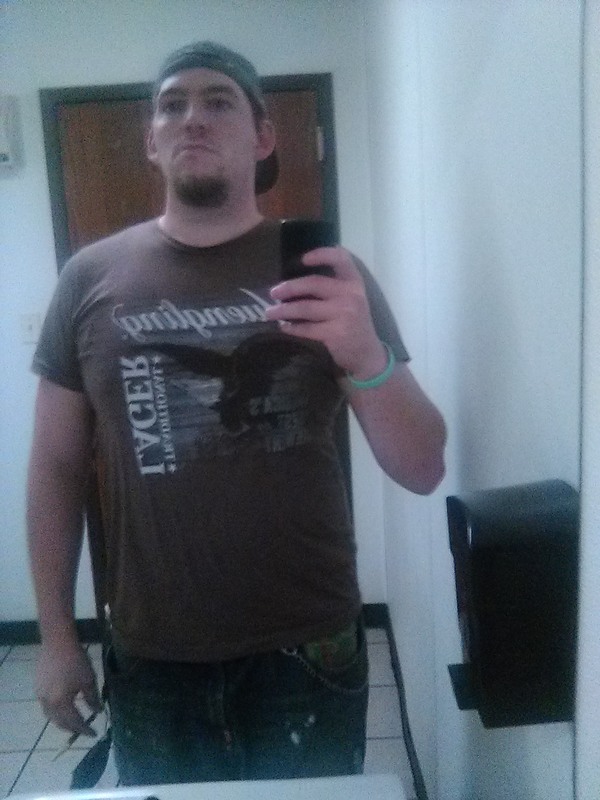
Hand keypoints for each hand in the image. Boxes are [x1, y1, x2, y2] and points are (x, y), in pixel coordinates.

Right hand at [36, 640, 101, 736]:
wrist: (58, 641)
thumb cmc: (76, 660)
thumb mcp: (88, 680)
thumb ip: (92, 699)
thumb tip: (97, 712)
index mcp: (60, 703)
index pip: (74, 722)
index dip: (84, 729)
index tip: (94, 734)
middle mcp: (47, 703)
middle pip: (59, 722)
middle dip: (72, 728)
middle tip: (83, 729)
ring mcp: (40, 695)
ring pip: (51, 715)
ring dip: (62, 720)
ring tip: (73, 721)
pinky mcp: (37, 687)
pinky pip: (46, 705)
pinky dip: (56, 710)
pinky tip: (63, 705)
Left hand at [267, 247, 387, 378]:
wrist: (367, 354)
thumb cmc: (353, 323)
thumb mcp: (350, 299)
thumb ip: (331, 287)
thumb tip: (293, 282)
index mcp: (354, 282)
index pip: (342, 259)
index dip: (322, 254)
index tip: (303, 259)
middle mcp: (351, 295)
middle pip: (314, 284)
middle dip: (289, 288)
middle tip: (273, 292)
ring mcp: (344, 314)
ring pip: (305, 308)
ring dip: (283, 310)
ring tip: (270, 312)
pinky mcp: (336, 333)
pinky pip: (307, 328)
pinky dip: (292, 328)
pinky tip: (284, 327)